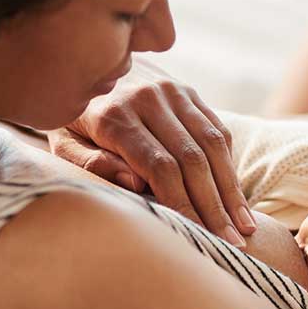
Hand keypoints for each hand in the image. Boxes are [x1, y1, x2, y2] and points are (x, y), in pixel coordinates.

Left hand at [47, 62, 255, 245]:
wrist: (85, 65)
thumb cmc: (72, 119)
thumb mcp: (62, 142)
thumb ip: (89, 164)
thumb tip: (135, 183)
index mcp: (114, 115)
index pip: (160, 166)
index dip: (183, 204)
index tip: (199, 236)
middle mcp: (149, 98)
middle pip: (193, 159)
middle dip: (214, 206)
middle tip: (232, 243)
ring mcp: (173, 92)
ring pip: (213, 144)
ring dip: (231, 189)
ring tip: (245, 227)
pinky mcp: (189, 92)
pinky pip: (217, 130)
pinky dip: (229, 165)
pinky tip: (236, 197)